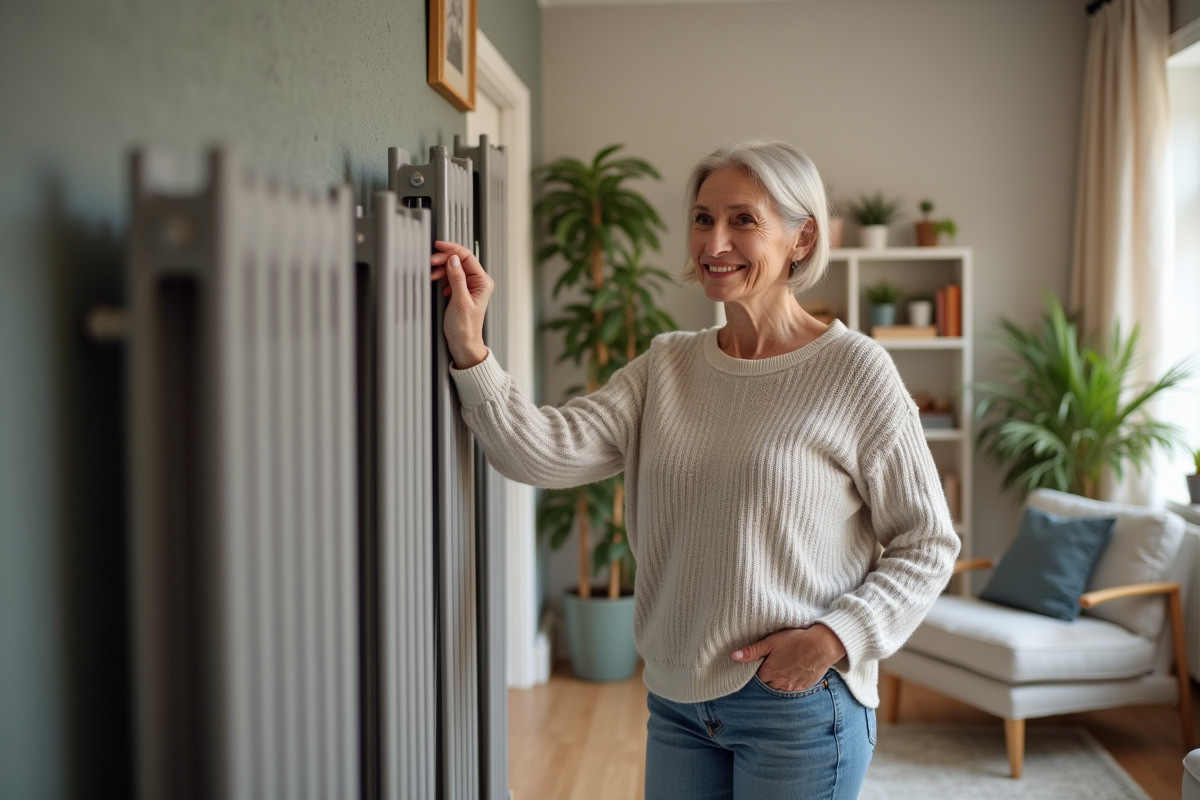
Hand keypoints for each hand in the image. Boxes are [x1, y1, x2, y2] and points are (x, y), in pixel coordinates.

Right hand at [430, 241, 490, 367]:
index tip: (439, 246)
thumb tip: (453, 260)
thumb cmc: (465, 327)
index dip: (452, 249)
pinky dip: (441, 277)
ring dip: (441, 269)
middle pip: (459, 261)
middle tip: (431, 262)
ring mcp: (468, 286)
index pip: (467, 257)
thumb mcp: (460, 301)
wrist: (463, 343)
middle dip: (444, 259)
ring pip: (453, 268)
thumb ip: (457, 278)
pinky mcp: (460, 291)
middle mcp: (477, 282)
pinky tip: (438, 283)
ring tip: (433, 275)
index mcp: (483, 282)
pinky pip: (449, 277)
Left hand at [731, 624, 846, 692]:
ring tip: (784, 665)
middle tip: (774, 662)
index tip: (762, 662)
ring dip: (779, 679)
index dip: (758, 669)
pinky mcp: (804, 687)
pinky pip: (793, 688)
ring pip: (780, 687)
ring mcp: (792, 687)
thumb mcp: (771, 642)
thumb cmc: (796, 640)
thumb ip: (752, 651)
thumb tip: (734, 656)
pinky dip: (791, 681)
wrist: (823, 645)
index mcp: (769, 673)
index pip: (757, 677)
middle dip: (768, 675)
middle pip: (768, 684)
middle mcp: (779, 683)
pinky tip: (794, 670)